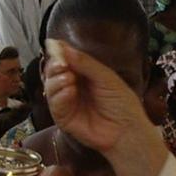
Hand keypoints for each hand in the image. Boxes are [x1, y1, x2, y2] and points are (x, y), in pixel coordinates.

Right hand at [43, 40, 169, 175]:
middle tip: (61, 64)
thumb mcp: (106, 77)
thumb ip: (84, 63)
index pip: (65, 58)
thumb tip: (61, 46)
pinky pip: (54, 104)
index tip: (54, 45)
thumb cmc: (121, 102)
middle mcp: (72, 85)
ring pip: (50, 86)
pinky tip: (69, 91)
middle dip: (54, 65)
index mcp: (83, 73)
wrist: (126, 130)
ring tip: (68, 78)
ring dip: (56, 79)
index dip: (59, 51)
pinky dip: (59, 95)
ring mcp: (66, 102)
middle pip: (53, 71)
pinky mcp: (63, 118)